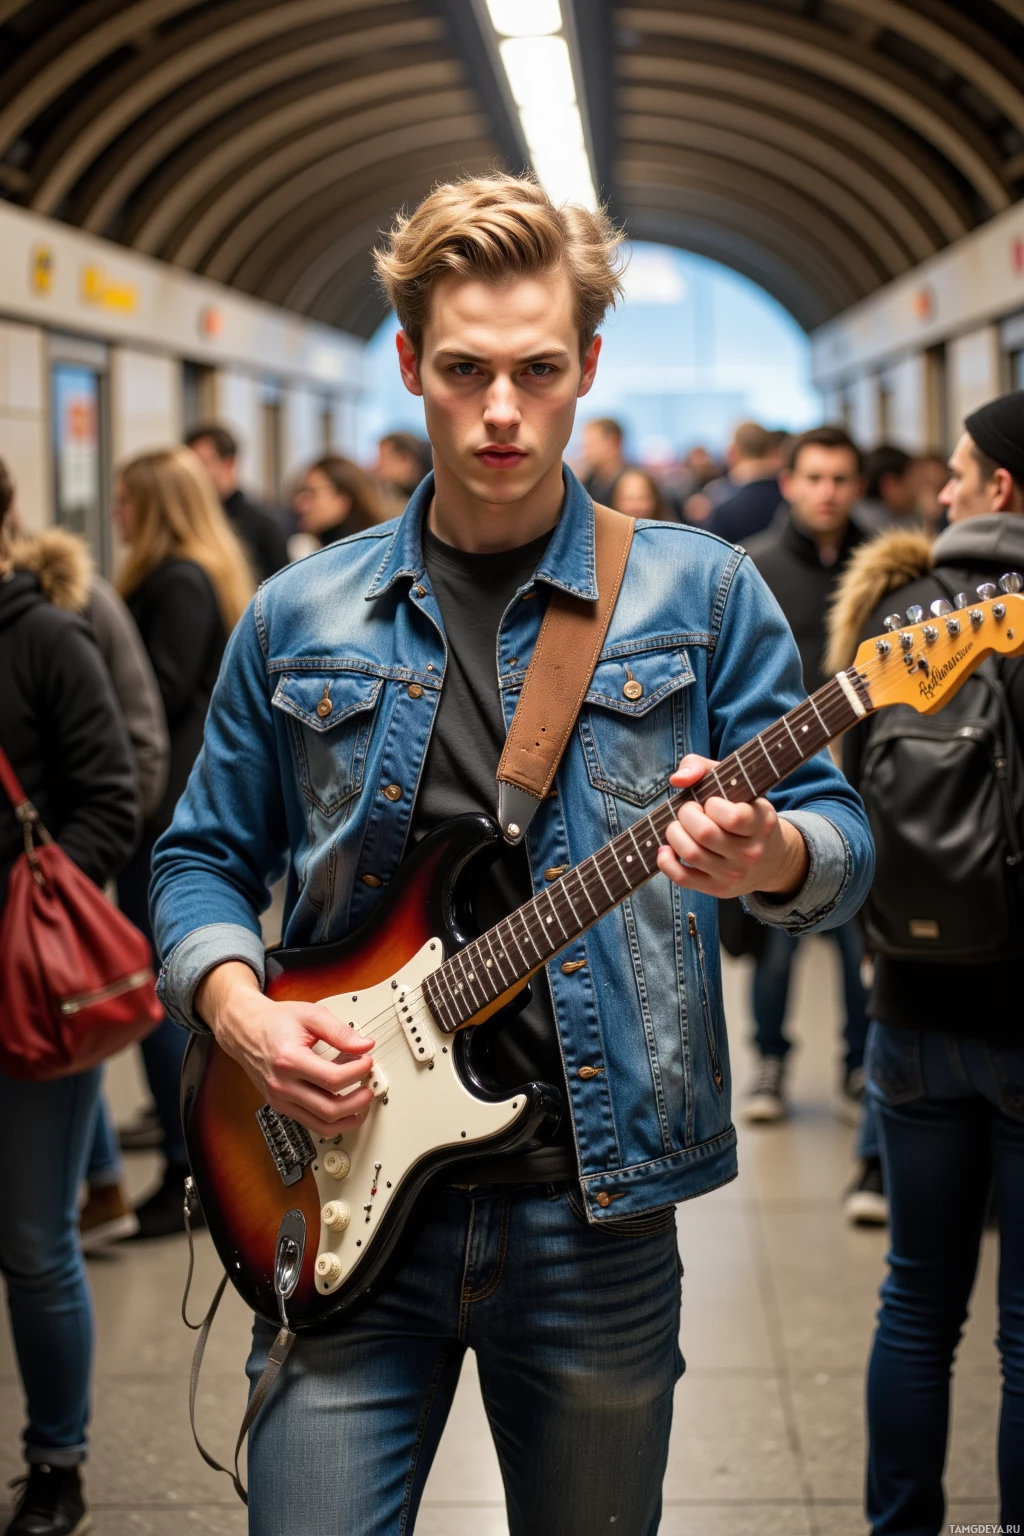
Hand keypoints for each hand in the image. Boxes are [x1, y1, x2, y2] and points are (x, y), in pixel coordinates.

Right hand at [195, 962, 375, 1138]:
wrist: (244, 1030)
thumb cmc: (275, 1021)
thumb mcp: (310, 1015)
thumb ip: (339, 1031)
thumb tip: (365, 1045)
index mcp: (289, 1060)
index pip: (332, 1079)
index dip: (358, 1072)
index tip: (367, 1061)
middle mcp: (282, 1085)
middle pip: (329, 1109)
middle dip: (357, 1101)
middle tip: (369, 1088)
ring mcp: (280, 1099)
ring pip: (321, 1124)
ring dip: (348, 1118)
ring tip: (362, 1104)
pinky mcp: (280, 1106)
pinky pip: (311, 1124)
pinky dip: (332, 1120)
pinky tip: (344, 1107)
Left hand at [656, 754, 808, 900]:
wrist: (770, 859)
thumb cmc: (744, 812)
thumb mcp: (735, 784)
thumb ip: (703, 767)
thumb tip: (678, 780)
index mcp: (761, 823)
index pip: (731, 817)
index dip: (711, 805)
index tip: (710, 801)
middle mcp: (751, 852)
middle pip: (704, 834)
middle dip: (686, 815)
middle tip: (689, 811)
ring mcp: (735, 874)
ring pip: (691, 854)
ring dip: (674, 834)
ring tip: (679, 826)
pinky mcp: (718, 889)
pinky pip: (683, 878)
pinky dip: (666, 862)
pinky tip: (667, 849)